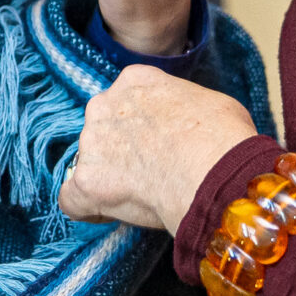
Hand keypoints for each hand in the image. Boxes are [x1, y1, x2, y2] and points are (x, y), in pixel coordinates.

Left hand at [60, 66, 257, 231]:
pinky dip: (86, 209)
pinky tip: (106, 214)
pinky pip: (71, 199)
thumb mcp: (210, 103)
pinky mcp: (86, 181)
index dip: (137, 129)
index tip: (153, 147)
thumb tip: (188, 126)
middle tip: (149, 173)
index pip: (123, 103)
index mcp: (134, 81)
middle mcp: (105, 105)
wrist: (215, 171)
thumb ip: (183, 108)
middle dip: (119, 152)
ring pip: (89, 163)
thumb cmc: (225, 139)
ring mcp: (92, 142)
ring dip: (107, 179)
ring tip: (141, 196)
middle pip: (102, 131)